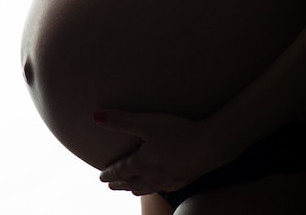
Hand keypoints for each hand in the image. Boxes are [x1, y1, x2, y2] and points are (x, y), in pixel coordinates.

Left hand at [93, 109, 225, 195]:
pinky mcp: (183, 179)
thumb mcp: (147, 122)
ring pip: (148, 188)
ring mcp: (169, 179)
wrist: (209, 145)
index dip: (110, 173)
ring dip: (136, 188)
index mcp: (142, 162)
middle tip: (111, 186)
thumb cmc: (177, 132)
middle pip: (132, 183)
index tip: (101, 177)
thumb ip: (121, 120)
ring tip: (132, 189)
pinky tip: (161, 186)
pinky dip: (157, 188)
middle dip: (120, 184)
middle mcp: (153, 175)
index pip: (121, 170)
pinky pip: (165, 188)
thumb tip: (96, 117)